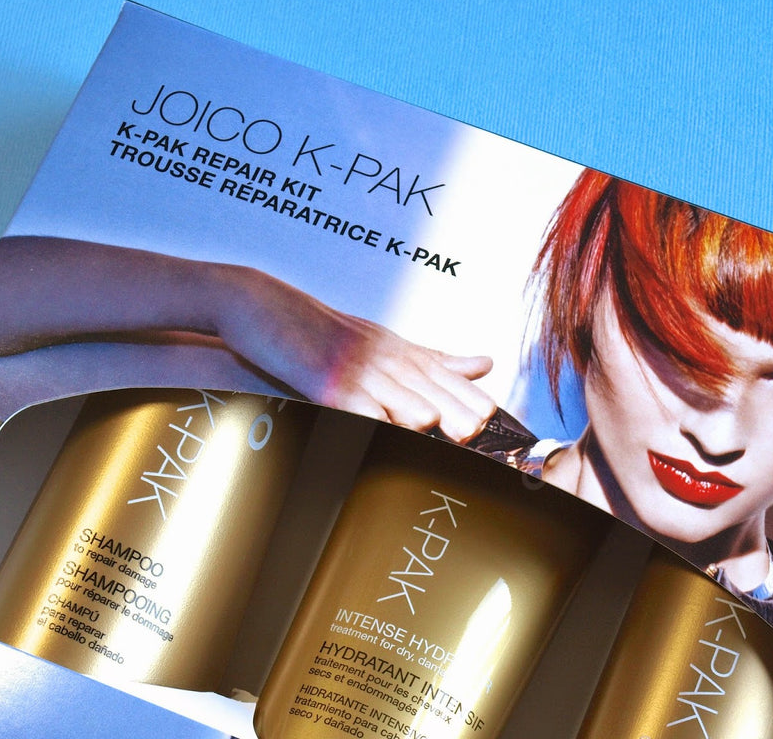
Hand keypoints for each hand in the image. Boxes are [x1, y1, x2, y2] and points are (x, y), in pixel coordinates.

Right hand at [212, 267, 496, 441]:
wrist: (266, 306)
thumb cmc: (325, 331)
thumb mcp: (386, 340)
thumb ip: (435, 358)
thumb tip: (485, 364)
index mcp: (409, 355)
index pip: (464, 389)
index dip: (485, 419)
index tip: (507, 450)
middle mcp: (395, 364)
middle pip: (451, 405)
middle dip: (473, 436)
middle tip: (496, 465)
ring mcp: (366, 376)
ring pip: (420, 412)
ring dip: (437, 440)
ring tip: (459, 463)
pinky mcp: (335, 388)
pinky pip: (370, 418)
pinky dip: (386, 436)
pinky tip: (399, 451)